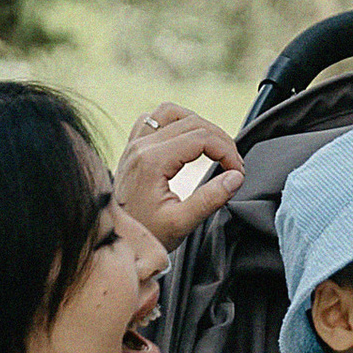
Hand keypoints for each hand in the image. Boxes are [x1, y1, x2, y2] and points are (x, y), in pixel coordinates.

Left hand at [114, 102, 242, 246]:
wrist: (114, 240)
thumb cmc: (144, 234)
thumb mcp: (181, 223)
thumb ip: (210, 199)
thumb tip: (235, 177)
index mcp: (152, 161)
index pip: (202, 137)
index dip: (227, 151)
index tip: (237, 172)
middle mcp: (141, 146)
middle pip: (192, 121)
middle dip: (220, 139)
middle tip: (233, 164)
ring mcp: (134, 144)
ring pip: (172, 112)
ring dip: (198, 124)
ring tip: (213, 146)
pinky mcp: (132, 148)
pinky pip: (153, 119)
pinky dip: (175, 122)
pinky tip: (185, 139)